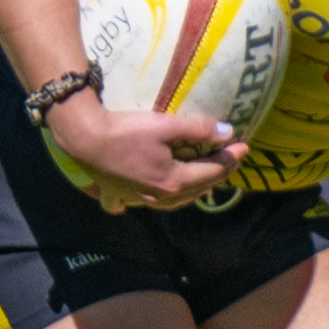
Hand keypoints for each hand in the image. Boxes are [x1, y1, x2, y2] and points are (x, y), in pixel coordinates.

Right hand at [46, 97, 245, 213]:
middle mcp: (159, 197)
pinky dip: (155, 201)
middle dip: (216, 174)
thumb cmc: (126, 131)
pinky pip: (142, 203)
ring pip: (175, 200)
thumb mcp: (165, 125)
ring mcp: (139, 199)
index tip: (245, 146)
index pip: (211, 171)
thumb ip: (199, 129)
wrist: (83, 138)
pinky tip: (154, 200)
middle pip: (196, 188)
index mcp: (173, 182)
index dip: (230, 158)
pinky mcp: (121, 195)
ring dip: (193, 189)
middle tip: (230, 159)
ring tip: (204, 177)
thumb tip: (228, 133)